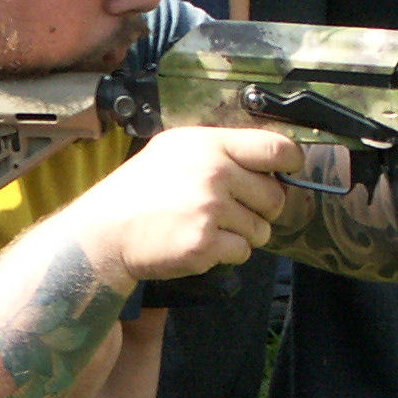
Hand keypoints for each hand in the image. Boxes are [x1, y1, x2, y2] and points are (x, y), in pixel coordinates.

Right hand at [66, 126, 298, 280]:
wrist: (106, 232)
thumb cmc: (140, 191)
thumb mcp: (175, 151)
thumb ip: (220, 150)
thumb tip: (269, 160)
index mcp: (209, 144)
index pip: (276, 148)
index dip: (291, 163)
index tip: (289, 171)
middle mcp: (214, 173)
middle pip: (274, 196)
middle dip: (261, 209)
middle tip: (233, 212)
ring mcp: (210, 210)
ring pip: (261, 229)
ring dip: (243, 234)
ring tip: (209, 228)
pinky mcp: (205, 244)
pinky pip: (243, 252)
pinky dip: (227, 254)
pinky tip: (200, 244)